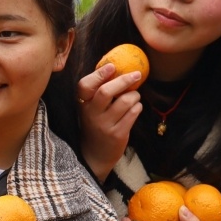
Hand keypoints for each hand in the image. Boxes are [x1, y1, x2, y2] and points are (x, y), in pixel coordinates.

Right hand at [75, 60, 144, 179]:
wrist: (95, 154)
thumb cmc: (96, 124)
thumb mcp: (91, 108)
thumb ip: (99, 90)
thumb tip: (116, 66)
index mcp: (83, 104)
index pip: (85, 86)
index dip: (98, 74)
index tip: (112, 66)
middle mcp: (91, 114)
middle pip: (106, 92)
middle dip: (124, 80)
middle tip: (137, 74)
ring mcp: (104, 125)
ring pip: (124, 102)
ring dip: (134, 95)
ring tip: (134, 97)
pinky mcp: (117, 134)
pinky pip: (133, 114)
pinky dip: (138, 107)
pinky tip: (135, 108)